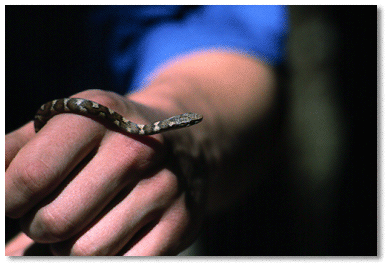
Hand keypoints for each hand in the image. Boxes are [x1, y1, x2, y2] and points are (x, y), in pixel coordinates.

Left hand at [5, 89, 203, 255]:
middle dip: (40, 226)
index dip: (10, 200)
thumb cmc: (113, 137)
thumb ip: (17, 150)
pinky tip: (110, 235)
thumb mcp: (68, 124)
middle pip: (55, 222)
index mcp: (96, 118)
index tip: (14, 203)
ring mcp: (162, 189)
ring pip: (86, 252)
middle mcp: (134, 150)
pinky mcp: (180, 222)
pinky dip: (107, 257)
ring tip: (82, 224)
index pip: (30, 176)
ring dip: (71, 247)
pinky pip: (126, 263)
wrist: (184, 142)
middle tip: (51, 214)